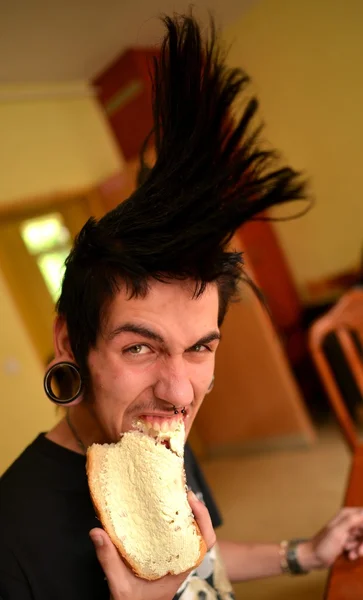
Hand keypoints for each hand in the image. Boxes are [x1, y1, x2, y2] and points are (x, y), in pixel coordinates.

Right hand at [89, 491, 215, 599]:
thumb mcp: (121, 586)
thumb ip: (109, 560)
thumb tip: (97, 532)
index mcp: (179, 568)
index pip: (206, 541)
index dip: (204, 518)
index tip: (191, 499)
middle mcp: (180, 562)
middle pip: (199, 532)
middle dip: (193, 509)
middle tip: (179, 491)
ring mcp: (173, 562)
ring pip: (187, 534)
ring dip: (182, 516)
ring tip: (170, 497)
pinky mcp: (163, 562)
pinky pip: (173, 540)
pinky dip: (169, 526)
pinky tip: (157, 516)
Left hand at [297, 507, 362, 570]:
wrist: (314, 558)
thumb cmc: (323, 545)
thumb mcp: (338, 532)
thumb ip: (352, 520)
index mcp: (348, 514)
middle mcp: (351, 520)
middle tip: (359, 551)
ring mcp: (351, 531)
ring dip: (360, 548)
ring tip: (351, 553)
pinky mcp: (350, 540)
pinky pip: (360, 544)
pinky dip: (357, 551)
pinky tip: (349, 555)